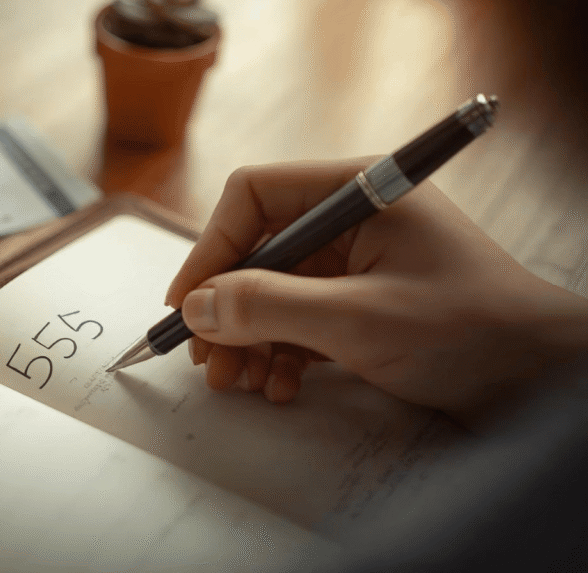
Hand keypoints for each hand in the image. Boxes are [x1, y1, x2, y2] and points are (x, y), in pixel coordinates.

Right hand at [167, 159, 587, 425]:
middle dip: (228, 308)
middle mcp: (352, 219)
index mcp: (358, 191)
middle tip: (207, 359)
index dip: (211, 247)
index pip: (254, 197)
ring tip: (238, 383)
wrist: (545, 381)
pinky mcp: (362, 303)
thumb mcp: (358, 320)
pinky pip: (299, 320)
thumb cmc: (472, 332)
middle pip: (258, 250)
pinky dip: (280, 353)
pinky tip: (278, 386)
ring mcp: (357, 263)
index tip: (186, 302)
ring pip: (273, 291)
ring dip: (248, 338)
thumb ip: (269, 307)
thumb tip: (197, 306)